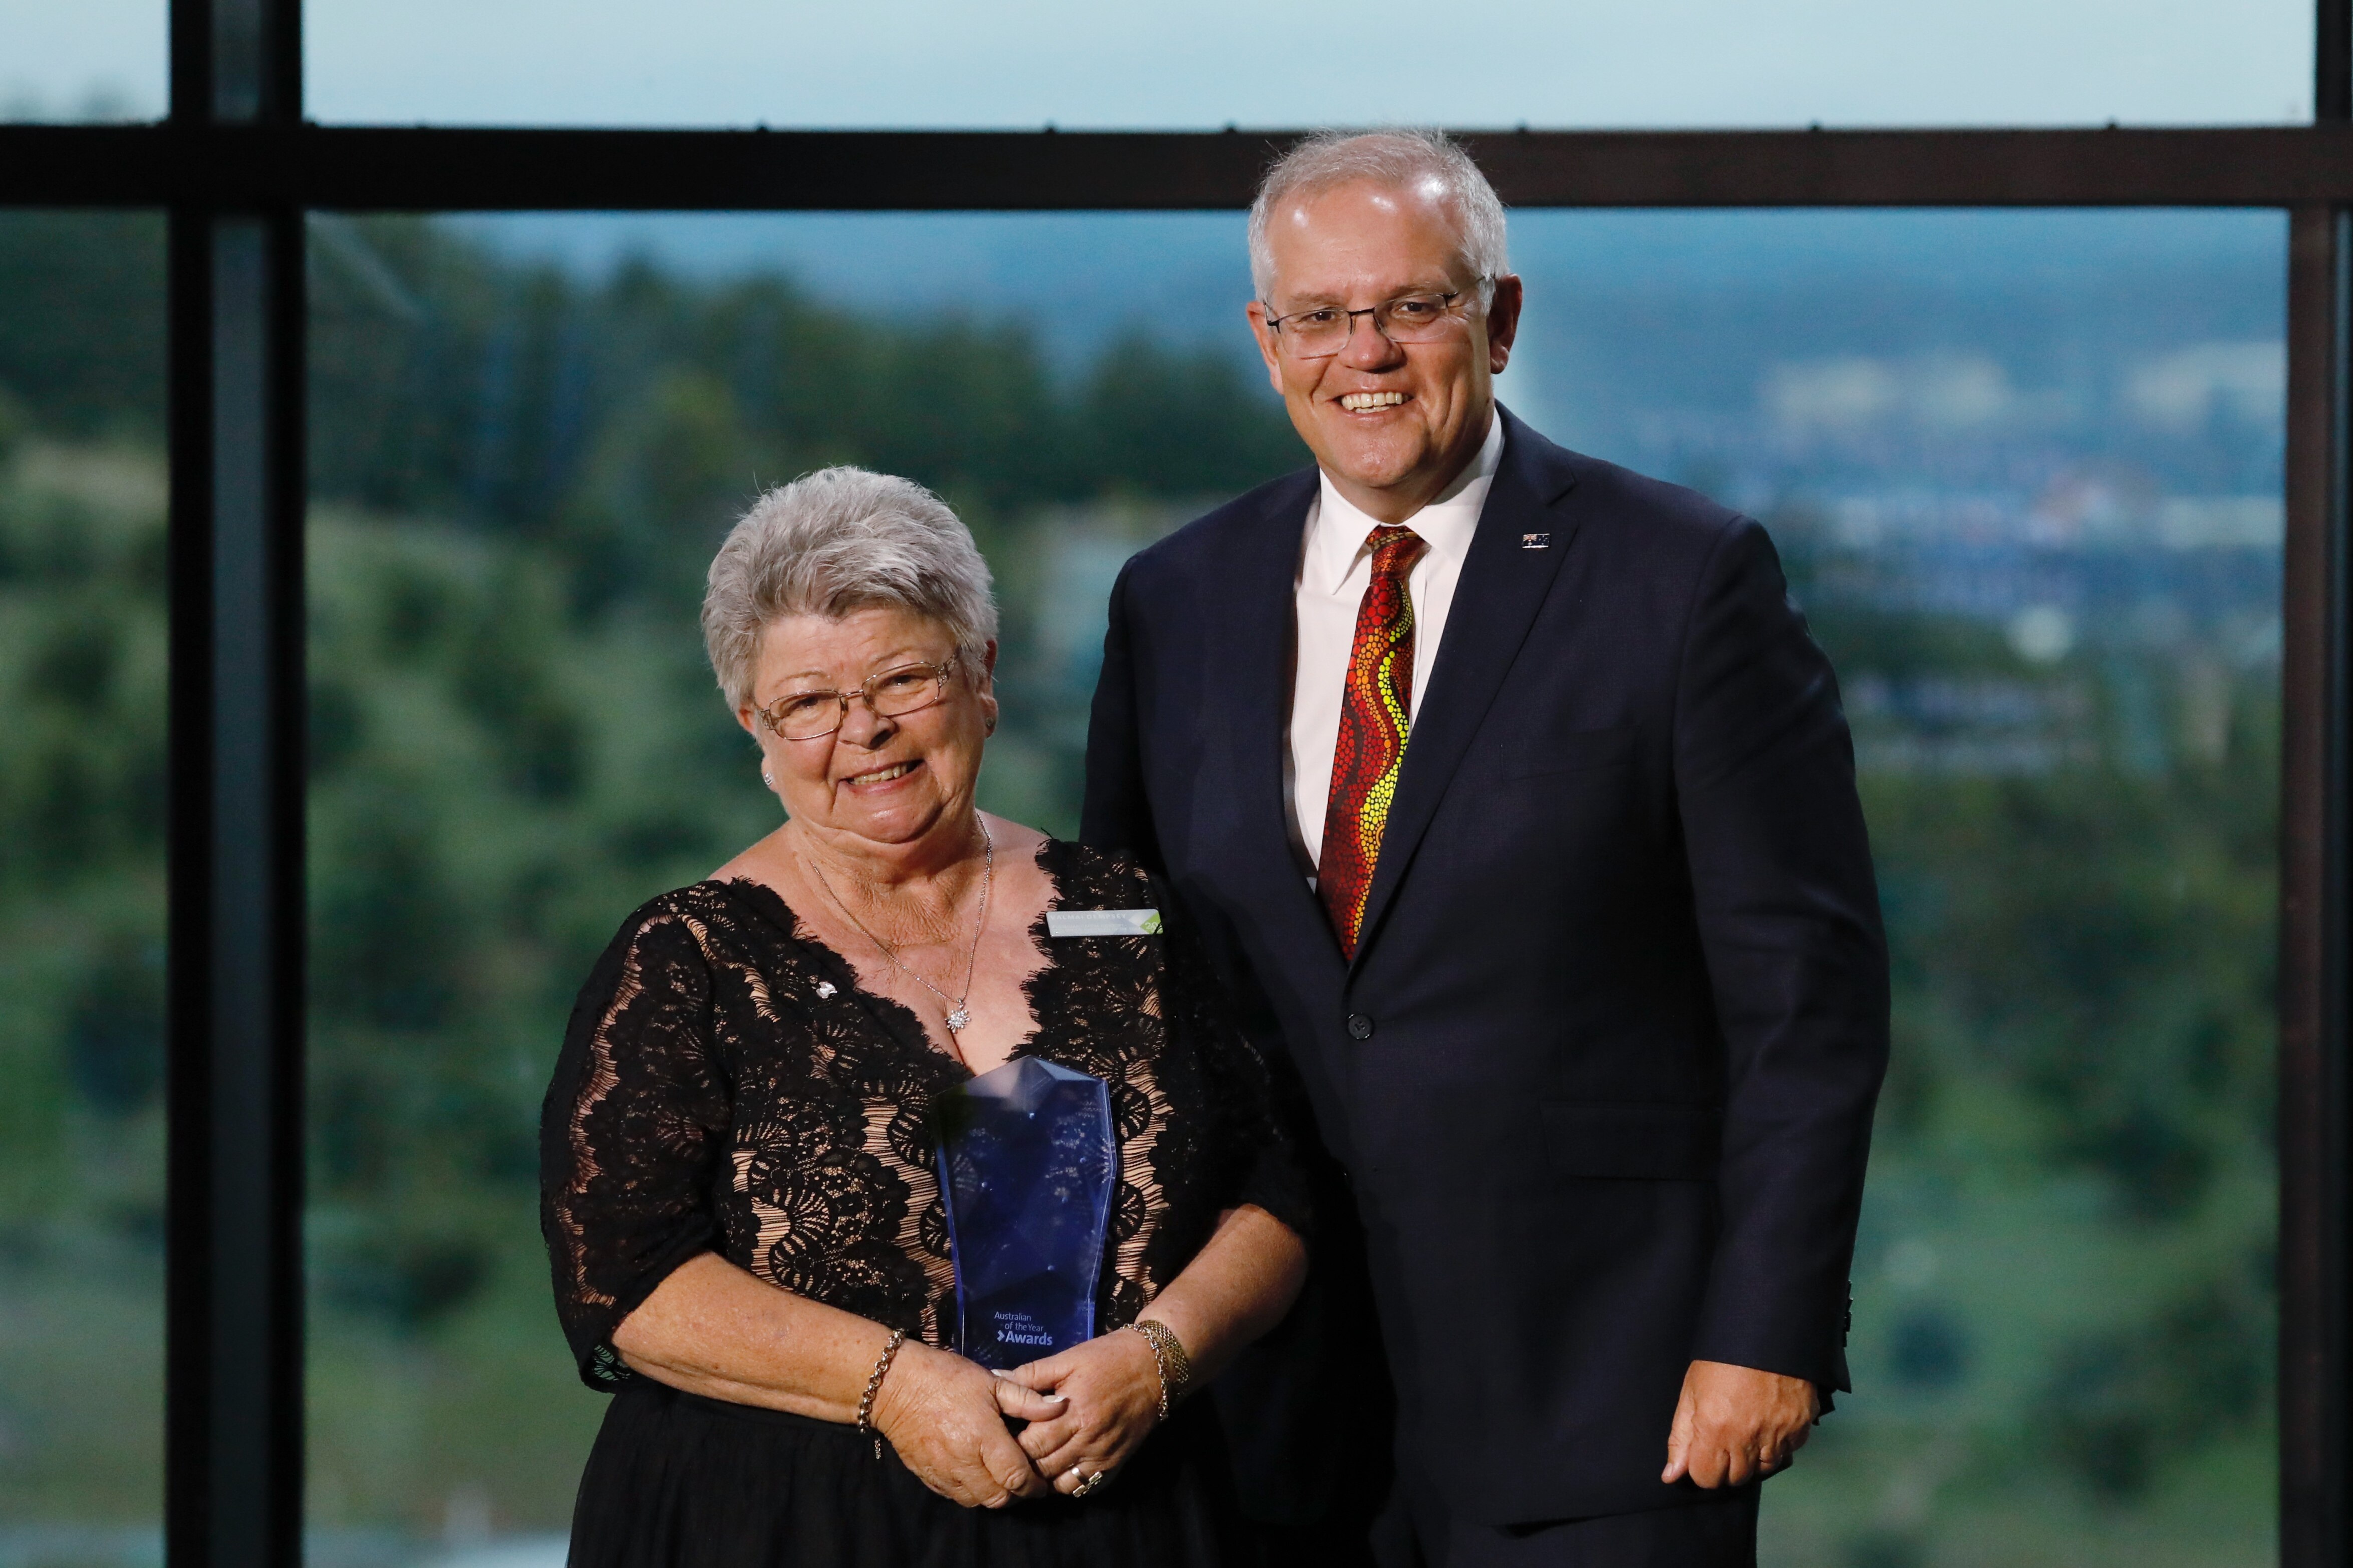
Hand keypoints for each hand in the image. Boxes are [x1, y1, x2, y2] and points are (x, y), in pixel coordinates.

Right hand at [869, 1340, 1060, 1507]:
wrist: (896, 1386)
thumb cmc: (948, 1378)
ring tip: (1001, 1478)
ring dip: (994, 1495)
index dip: (1033, 1485)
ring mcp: (943, 1473)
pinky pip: (955, 1497)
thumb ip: (1028, 1400)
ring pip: (977, 1501)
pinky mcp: (928, 1477)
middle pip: (999, 1497)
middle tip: (1024, 1480)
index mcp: (984, 1438)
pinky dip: (971, 1492)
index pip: (1016, 1477)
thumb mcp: (992, 1381)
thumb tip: (1061, 1406)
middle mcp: (964, 1462)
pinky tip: (976, 1475)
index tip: (1041, 1481)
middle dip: (1016, 1494)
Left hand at [1003, 1329, 1165, 1494]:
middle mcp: (1088, 1439)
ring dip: (1044, 1479)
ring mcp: (1104, 1456)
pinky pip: (1088, 1488)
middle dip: (1023, 1465)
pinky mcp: (1117, 1464)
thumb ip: (1031, 1375)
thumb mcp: (1068, 1359)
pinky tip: (1059, 1472)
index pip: (1031, 1444)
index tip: (1000, 1438)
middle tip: (1009, 1456)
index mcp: (1072, 1412)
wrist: (1155, 1366)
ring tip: (1032, 1466)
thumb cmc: (1108, 1358)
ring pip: (1063, 1484)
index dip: (1011, 1446)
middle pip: (1043, 1468)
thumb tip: (996, 1379)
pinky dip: (1070, 1485)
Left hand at [1661, 1359, 1818, 1488]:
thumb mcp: (1691, 1392)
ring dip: (1752, 1459)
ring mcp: (1778, 1435)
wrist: (1766, 1332)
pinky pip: (1787, 1452)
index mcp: (1715, 1430)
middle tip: (1724, 1440)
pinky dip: (1777, 1445)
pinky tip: (1768, 1424)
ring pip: (1764, 1470)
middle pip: (1736, 1478)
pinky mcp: (1801, 1427)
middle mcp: (1748, 1439)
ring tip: (1746, 1432)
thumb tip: (1671, 1475)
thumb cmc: (1720, 1359)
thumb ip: (1681, 1437)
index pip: (1707, 1479)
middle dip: (1726, 1466)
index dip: (1701, 1469)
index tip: (1703, 1454)